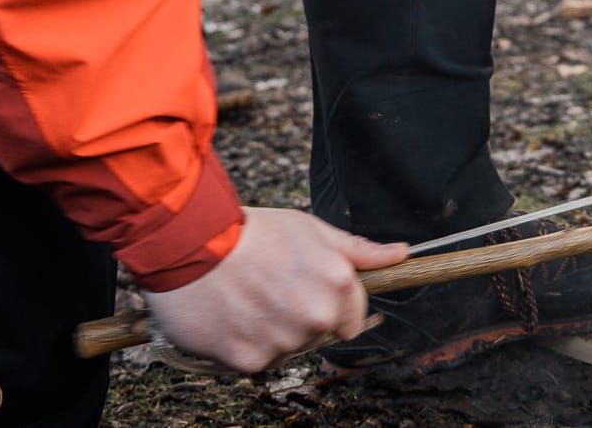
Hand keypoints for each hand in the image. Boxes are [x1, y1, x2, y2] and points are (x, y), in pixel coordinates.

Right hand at [143, 207, 408, 371]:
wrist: (190, 242)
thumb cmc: (251, 231)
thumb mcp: (312, 229)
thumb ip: (358, 250)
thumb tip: (401, 254)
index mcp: (338, 284)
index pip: (352, 321)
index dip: (330, 306)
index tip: (305, 291)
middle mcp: (316, 316)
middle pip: (319, 335)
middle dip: (300, 318)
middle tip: (271, 289)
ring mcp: (284, 341)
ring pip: (288, 349)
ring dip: (271, 332)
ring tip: (247, 297)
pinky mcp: (250, 360)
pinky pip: (256, 361)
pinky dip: (244, 344)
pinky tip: (231, 315)